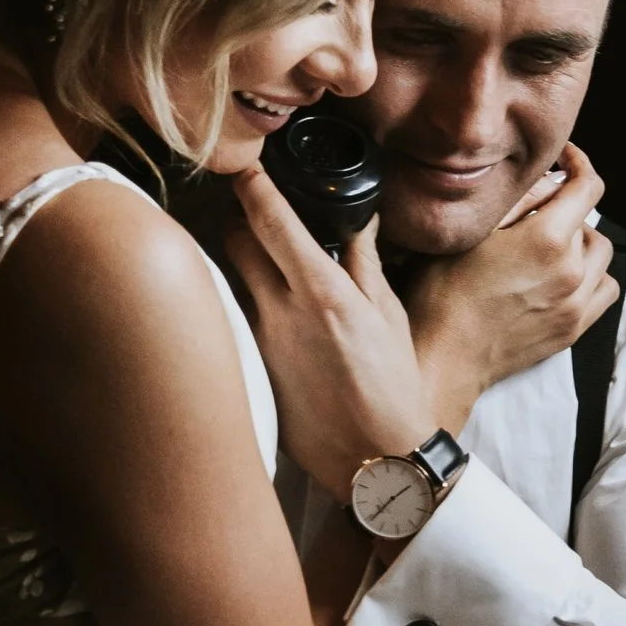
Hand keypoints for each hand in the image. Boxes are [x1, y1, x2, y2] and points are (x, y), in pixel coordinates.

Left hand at [224, 163, 432, 498]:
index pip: (269, 219)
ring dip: (245, 265)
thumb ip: (364, 260)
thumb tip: (357, 215)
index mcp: (321, 292)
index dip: (251, 183)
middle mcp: (280, 313)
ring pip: (232, 279)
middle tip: (259, 216)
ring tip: (270, 268)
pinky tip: (275, 320)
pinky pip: (238, 320)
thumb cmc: (393, 388)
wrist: (374, 461)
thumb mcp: (388, 315)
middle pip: (235, 241)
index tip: (244, 164)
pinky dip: (249, 308)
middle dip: (242, 221)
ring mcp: (258, 344)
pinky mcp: (249, 370)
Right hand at [407, 145, 616, 430]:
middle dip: (568, 209)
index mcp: (548, 240)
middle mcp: (571, 272)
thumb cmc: (442, 294)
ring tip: (550, 245)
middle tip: (537, 211)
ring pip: (601, 256)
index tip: (565, 160)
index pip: (588, 186)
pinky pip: (602, 291)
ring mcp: (576, 305)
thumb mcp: (471, 233)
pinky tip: (562, 277)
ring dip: (582, 243)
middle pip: (591, 221)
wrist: (443, 357)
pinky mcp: (572, 330)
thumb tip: (544, 181)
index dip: (579, 163)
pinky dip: (591, 277)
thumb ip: (514, 202)